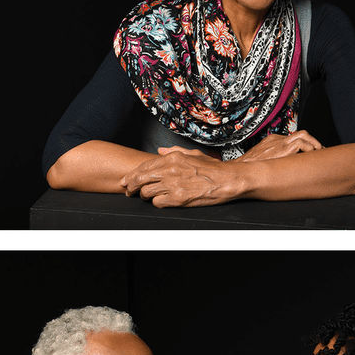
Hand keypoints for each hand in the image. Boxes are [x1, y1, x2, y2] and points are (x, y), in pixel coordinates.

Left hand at [121, 148, 243, 206]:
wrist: (228, 179)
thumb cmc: (213, 168)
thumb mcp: (192, 154)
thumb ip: (173, 151)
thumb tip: (160, 151)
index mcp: (172, 158)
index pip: (143, 166)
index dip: (131, 175)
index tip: (126, 180)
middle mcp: (169, 170)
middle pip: (140, 179)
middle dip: (131, 186)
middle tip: (128, 191)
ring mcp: (173, 185)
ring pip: (146, 193)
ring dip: (145, 196)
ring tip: (147, 196)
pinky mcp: (178, 199)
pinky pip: (158, 203)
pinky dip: (157, 203)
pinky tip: (162, 201)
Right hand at [234, 130, 322, 162]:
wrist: (240, 169)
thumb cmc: (249, 168)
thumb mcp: (262, 161)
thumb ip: (272, 160)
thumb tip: (281, 168)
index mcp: (272, 141)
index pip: (293, 138)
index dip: (305, 145)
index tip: (311, 152)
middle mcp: (277, 139)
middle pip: (301, 134)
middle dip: (313, 142)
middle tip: (319, 151)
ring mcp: (279, 142)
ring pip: (303, 135)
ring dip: (314, 144)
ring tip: (319, 153)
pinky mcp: (282, 147)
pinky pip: (301, 143)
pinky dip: (309, 149)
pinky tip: (311, 157)